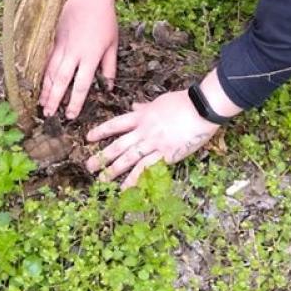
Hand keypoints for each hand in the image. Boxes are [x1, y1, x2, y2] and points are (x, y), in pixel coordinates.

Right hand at [39, 0, 118, 118]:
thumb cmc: (105, 19)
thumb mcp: (113, 44)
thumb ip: (109, 67)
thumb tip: (109, 86)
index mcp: (90, 57)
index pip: (81, 85)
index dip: (75, 102)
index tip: (70, 115)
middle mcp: (73, 54)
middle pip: (60, 81)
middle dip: (54, 100)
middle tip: (48, 115)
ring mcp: (61, 45)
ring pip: (50, 71)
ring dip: (45, 89)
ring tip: (41, 103)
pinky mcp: (54, 37)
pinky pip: (46, 58)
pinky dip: (41, 71)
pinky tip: (37, 81)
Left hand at [85, 90, 219, 188]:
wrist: (202, 108)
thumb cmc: (184, 102)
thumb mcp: (160, 101)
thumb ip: (145, 107)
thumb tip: (134, 106)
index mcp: (142, 116)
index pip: (116, 124)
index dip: (101, 131)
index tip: (89, 138)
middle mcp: (144, 131)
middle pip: (118, 145)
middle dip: (102, 156)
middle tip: (88, 166)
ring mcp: (154, 143)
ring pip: (129, 158)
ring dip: (114, 170)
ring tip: (102, 180)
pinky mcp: (166, 154)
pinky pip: (147, 169)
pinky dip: (136, 180)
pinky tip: (127, 189)